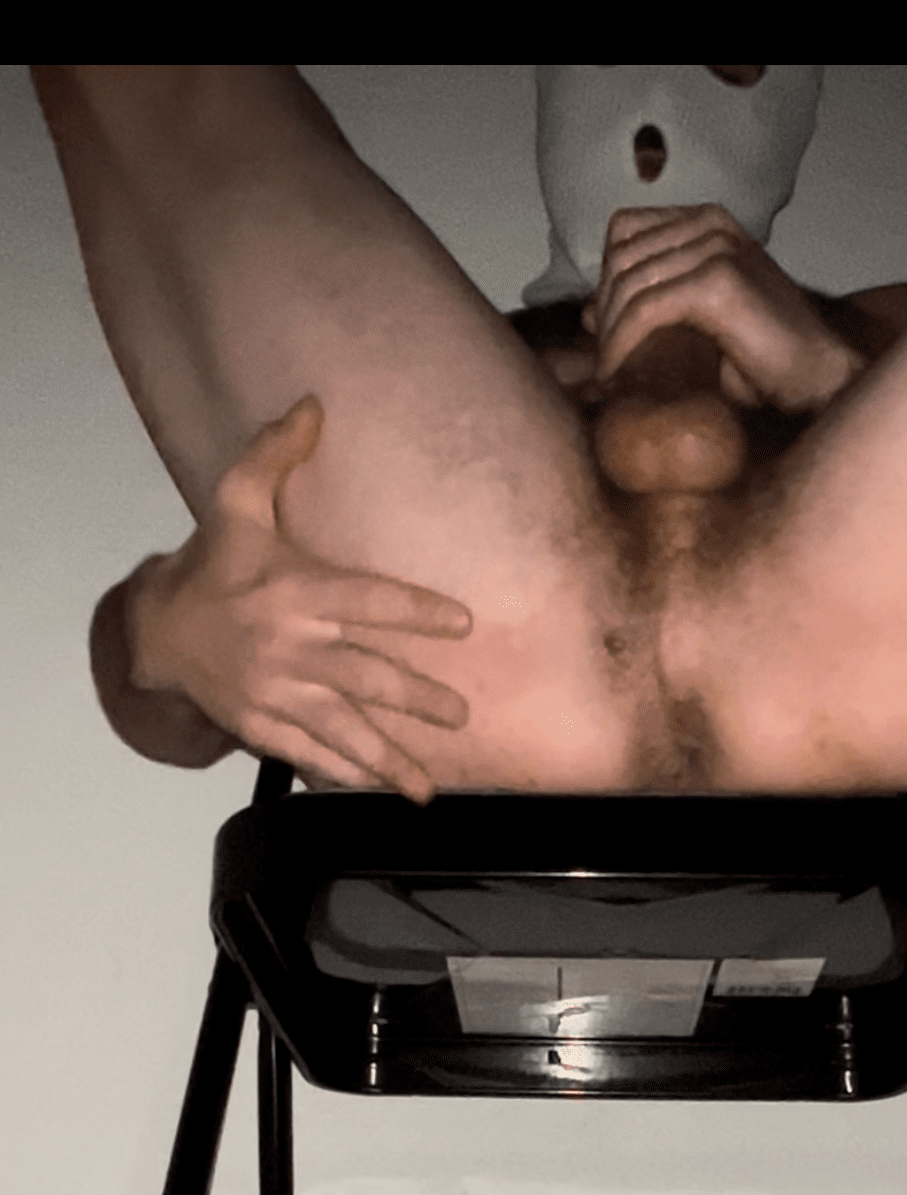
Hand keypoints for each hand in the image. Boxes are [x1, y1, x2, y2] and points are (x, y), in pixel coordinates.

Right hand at [126, 397, 473, 800]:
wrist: (157, 633)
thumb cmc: (212, 566)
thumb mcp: (234, 503)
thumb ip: (274, 456)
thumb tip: (313, 405)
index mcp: (292, 591)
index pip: (365, 600)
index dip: (414, 610)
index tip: (462, 624)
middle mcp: (288, 647)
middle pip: (363, 675)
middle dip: (415, 698)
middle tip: (461, 716)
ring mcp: (274, 693)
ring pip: (341, 729)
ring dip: (387, 758)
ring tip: (427, 786)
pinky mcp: (260, 725)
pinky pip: (308, 753)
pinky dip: (344, 773)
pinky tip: (377, 788)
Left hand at [582, 206, 863, 414]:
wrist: (816, 380)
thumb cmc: (762, 359)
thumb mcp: (695, 324)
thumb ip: (648, 306)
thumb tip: (586, 311)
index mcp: (709, 222)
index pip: (625, 233)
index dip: (606, 281)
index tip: (606, 331)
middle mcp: (712, 224)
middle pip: (621, 256)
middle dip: (604, 311)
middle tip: (604, 360)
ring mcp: (717, 247)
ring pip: (629, 284)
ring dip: (609, 334)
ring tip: (610, 374)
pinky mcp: (718, 281)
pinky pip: (645, 310)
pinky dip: (622, 345)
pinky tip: (618, 375)